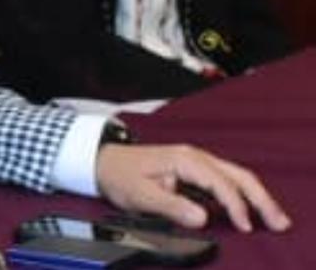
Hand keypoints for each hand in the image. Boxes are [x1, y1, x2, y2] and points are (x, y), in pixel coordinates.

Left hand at [96, 143, 290, 232]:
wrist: (103, 161)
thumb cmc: (120, 175)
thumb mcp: (140, 194)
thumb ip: (170, 206)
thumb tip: (201, 218)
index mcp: (184, 159)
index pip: (220, 182)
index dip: (235, 205)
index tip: (244, 226)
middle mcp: (195, 157)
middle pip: (238, 175)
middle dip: (261, 199)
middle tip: (279, 222)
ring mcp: (197, 162)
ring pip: (236, 176)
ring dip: (257, 197)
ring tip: (275, 218)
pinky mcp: (195, 170)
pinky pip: (227, 180)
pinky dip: (244, 194)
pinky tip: (252, 210)